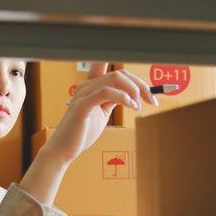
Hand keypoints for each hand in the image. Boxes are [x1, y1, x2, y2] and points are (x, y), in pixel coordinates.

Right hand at [42, 62, 157, 165]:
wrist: (63, 149)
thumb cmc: (81, 132)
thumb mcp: (101, 112)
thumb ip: (112, 100)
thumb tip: (130, 95)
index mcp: (90, 86)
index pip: (111, 67)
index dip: (130, 73)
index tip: (146, 88)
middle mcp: (86, 86)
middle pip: (120, 73)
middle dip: (140, 84)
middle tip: (151, 99)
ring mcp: (84, 94)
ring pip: (115, 78)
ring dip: (134, 90)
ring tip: (139, 105)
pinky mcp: (83, 106)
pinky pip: (106, 93)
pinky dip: (123, 97)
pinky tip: (131, 105)